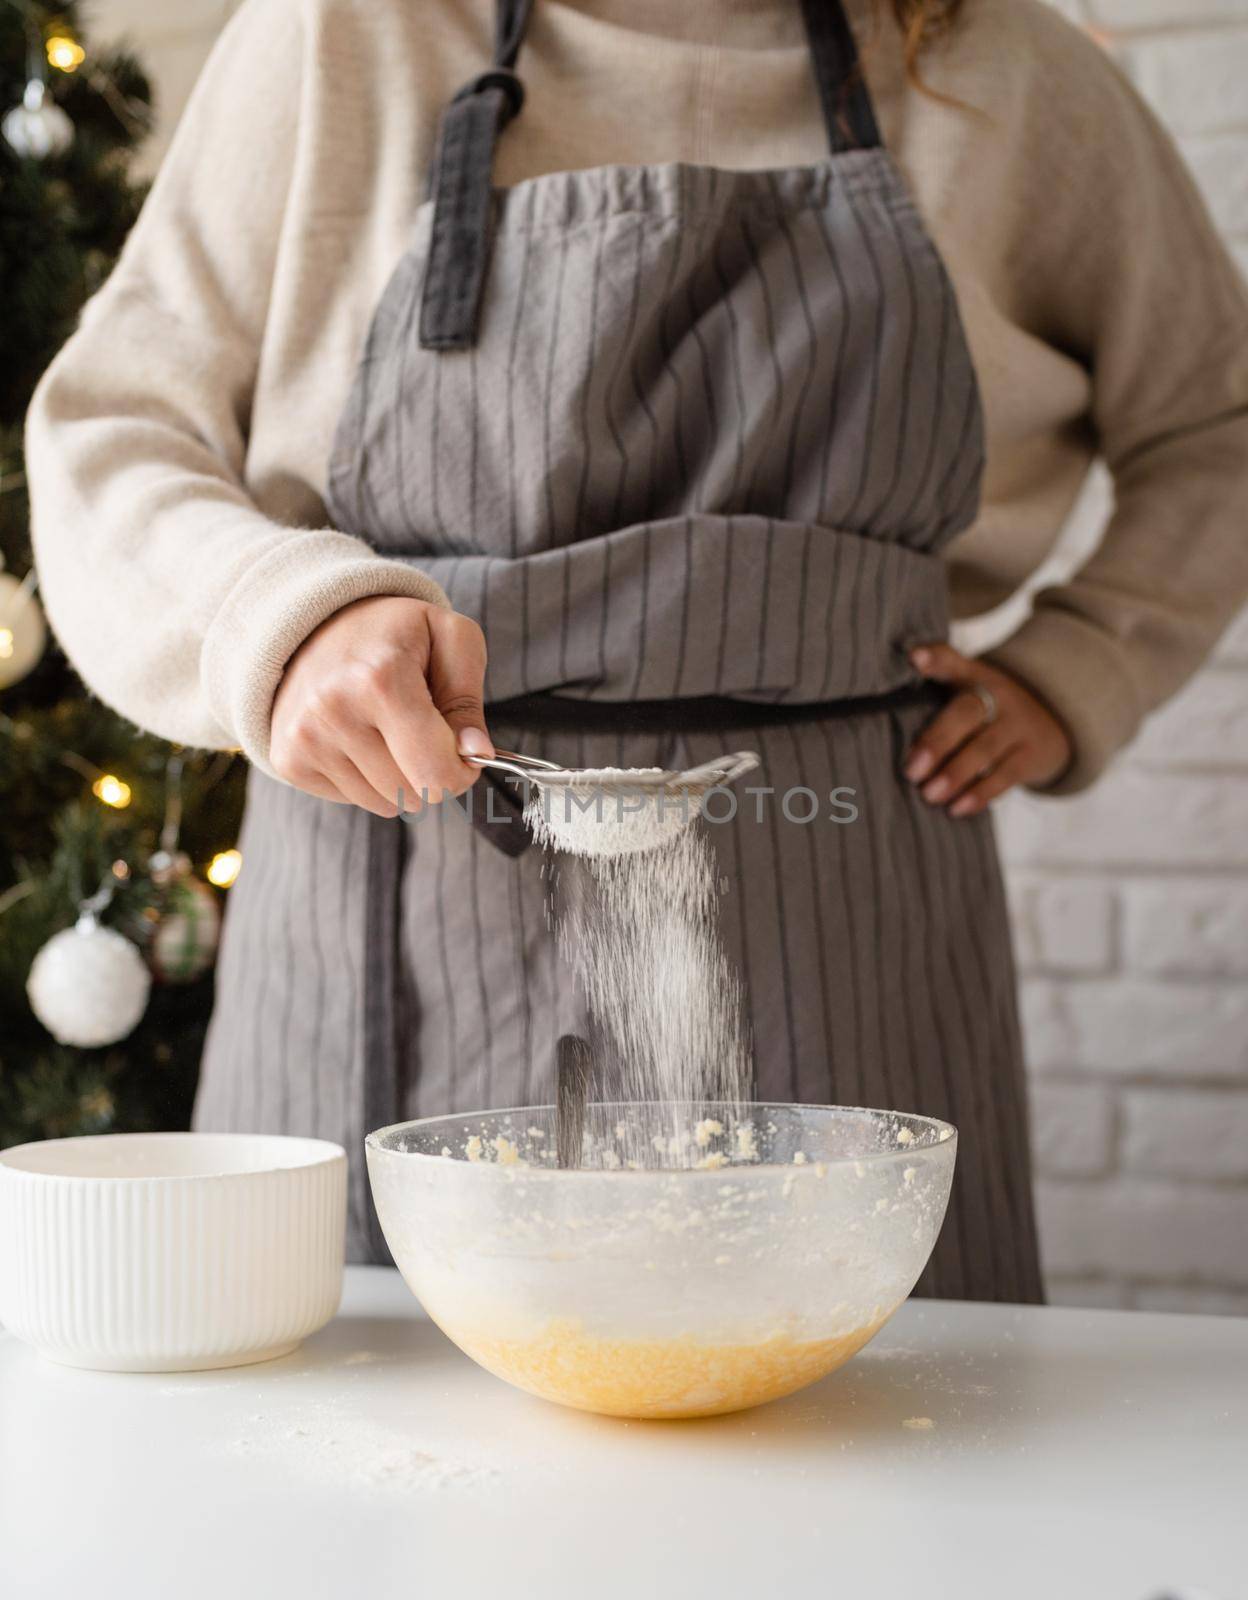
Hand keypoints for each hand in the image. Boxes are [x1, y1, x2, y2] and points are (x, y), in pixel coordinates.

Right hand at [270, 596, 492, 817]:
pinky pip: (352, 801)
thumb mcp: (450, 638)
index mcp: (380, 680)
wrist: (316, 623)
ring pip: (384, 804)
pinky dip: (366, 778)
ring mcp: (304, 739)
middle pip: (413, 794)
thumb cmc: (396, 633)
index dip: (462, 772)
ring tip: (384, 727)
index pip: (436, 774)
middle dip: (430, 771)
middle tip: (421, 728)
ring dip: (398, 776)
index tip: (462, 750)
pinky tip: (358, 736)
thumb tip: (476, 752)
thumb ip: (468, 699)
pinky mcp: (287, 760)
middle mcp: (334, 712)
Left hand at [903, 643, 1071, 815]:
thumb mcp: (967, 685)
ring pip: (985, 749)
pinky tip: (957, 808)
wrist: (1052, 717)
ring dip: (956, 774)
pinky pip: (1005, 776)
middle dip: (938, 741)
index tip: (914, 659)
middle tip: (912, 770)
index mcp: (973, 676)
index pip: (952, 661)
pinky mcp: (1031, 756)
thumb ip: (933, 683)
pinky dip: (980, 794)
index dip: (934, 659)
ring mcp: (1017, 726)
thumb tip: (899, 676)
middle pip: (967, 713)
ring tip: (930, 795)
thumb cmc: (987, 706)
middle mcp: (996, 696)